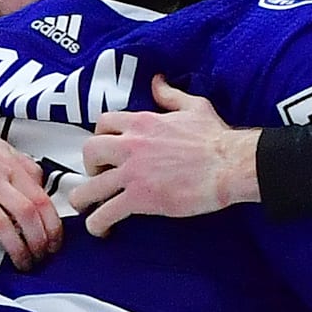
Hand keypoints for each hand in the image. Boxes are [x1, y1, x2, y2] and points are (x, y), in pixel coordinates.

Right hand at [0, 107, 60, 271]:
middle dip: (38, 243)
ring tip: (19, 265)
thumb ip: (23, 166)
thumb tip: (43, 187)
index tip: (53, 245)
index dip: (52, 228)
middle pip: (26, 213)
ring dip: (15, 250)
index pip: (41, 200)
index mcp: (8, 165)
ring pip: (1, 224)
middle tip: (39, 260)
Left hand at [69, 77, 258, 235]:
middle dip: (88, 166)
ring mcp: (132, 173)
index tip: (106, 150)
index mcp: (142, 122)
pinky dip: (98, 223)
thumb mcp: (193, 106)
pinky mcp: (140, 198)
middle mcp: (131, 145)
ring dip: (82, 199)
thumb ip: (170, 95)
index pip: (104, 123)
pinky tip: (102, 229)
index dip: (100, 136)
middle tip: (98, 177)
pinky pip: (106, 213)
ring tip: (85, 209)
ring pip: (90, 188)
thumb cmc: (216, 138)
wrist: (229, 164)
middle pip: (89, 152)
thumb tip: (157, 81)